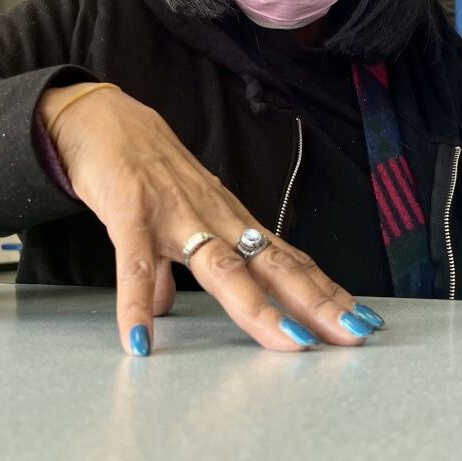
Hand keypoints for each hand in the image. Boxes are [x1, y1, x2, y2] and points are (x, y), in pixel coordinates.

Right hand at [40, 84, 382, 354]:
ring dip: (259, 307)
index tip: (360, 318)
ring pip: (223, 267)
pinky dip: (138, 303)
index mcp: (229, 220)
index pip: (288, 259)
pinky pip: (137, 264)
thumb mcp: (169, 221)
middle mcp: (214, 217)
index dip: (323, 289)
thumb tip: (163, 308)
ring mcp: (175, 215)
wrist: (102, 117)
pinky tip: (144, 339)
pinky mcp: (131, 213)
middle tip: (353, 332)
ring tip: (290, 343)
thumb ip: (168, 269)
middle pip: (273, 265)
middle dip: (316, 301)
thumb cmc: (142, 168)